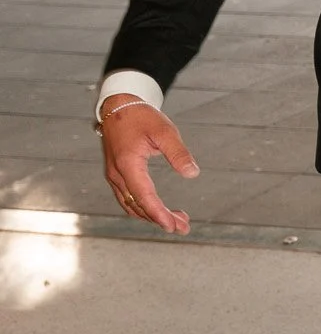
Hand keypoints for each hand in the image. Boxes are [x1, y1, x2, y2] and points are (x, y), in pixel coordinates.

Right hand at [100, 98, 198, 234]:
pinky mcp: (116, 175)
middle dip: (160, 220)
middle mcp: (117, 174)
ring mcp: (114, 176)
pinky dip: (144, 207)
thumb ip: (179, 153)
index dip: (158, 214)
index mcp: (128, 164)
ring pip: (131, 205)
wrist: (118, 106)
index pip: (144, 197)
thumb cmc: (142, 117)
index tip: (173, 226)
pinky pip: (128, 198)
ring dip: (152, 216)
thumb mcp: (165, 131)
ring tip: (178, 220)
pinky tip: (160, 210)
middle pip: (138, 206)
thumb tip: (192, 174)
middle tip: (184, 227)